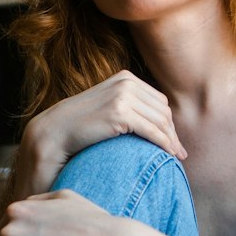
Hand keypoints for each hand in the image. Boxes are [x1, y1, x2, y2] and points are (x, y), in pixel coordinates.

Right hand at [23, 71, 185, 192]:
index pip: (159, 101)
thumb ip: (130, 106)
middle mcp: (126, 82)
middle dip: (172, 133)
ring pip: (161, 122)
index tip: (173, 141)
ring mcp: (123, 96)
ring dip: (171, 141)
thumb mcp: (109, 106)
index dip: (169, 123)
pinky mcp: (120, 113)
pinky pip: (152, 131)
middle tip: (179, 153)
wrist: (56, 131)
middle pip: (163, 111)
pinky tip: (169, 156)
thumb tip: (157, 121)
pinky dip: (164, 144)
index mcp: (126, 77)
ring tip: (176, 157)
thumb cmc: (83, 124)